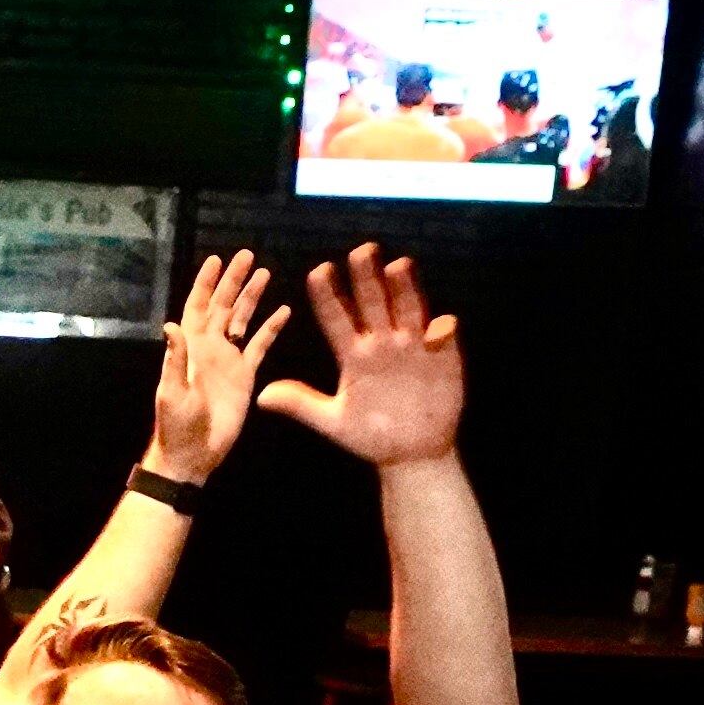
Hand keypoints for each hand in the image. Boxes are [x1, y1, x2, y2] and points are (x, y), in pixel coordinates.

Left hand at [149, 250, 292, 483]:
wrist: (193, 455)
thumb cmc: (176, 426)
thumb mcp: (172, 392)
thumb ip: (175, 359)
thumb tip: (170, 325)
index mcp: (190, 347)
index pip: (196, 307)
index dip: (205, 283)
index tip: (215, 259)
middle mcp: (209, 347)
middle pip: (222, 305)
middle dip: (232, 280)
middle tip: (246, 255)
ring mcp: (228, 360)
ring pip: (241, 320)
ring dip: (251, 297)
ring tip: (265, 273)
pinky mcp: (245, 375)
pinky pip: (259, 345)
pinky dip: (270, 329)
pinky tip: (283, 310)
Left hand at [257, 243, 464, 469]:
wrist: (410, 453)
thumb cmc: (370, 435)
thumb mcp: (333, 422)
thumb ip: (301, 405)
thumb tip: (261, 396)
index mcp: (353, 356)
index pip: (337, 319)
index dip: (328, 296)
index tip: (318, 272)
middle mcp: (382, 343)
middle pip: (373, 303)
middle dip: (366, 277)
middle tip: (360, 250)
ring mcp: (412, 347)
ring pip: (408, 309)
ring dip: (404, 289)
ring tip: (398, 266)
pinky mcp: (441, 356)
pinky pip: (442, 335)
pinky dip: (441, 329)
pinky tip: (437, 329)